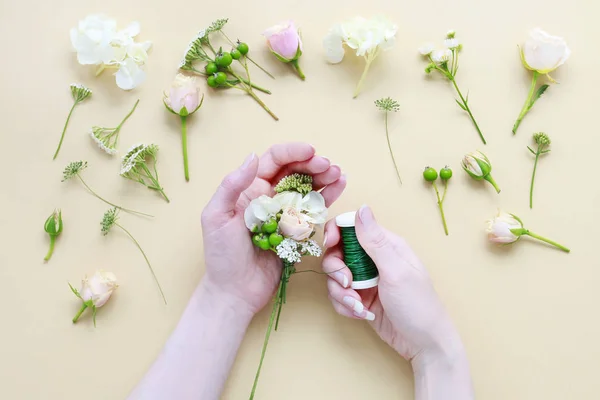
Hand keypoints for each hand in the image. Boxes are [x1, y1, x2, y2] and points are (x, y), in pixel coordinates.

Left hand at [201, 143, 345, 315]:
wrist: (235, 291)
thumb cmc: (221, 255)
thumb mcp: (216, 217)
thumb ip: (231, 185)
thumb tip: (252, 156)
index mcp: (249, 188)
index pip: (273, 161)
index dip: (292, 152)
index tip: (310, 152)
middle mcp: (269, 196)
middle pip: (295, 171)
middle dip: (313, 164)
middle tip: (328, 166)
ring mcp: (285, 213)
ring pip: (308, 187)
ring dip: (324, 177)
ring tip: (338, 173)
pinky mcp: (297, 230)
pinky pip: (315, 209)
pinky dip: (328, 196)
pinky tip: (340, 185)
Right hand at [322, 205, 465, 363]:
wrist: (424, 345)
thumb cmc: (418, 305)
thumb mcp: (396, 271)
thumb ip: (375, 241)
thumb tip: (362, 208)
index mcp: (386, 245)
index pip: (351, 226)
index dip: (335, 233)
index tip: (330, 246)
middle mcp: (373, 259)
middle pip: (337, 252)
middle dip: (336, 270)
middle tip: (348, 283)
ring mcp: (366, 279)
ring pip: (335, 277)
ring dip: (340, 293)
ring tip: (358, 306)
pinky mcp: (361, 298)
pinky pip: (339, 296)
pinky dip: (344, 305)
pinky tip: (361, 314)